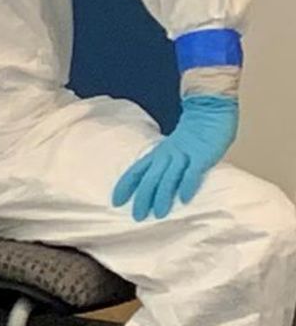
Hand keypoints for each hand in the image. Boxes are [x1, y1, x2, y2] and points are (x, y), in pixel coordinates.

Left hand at [112, 95, 238, 221]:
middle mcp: (168, 155)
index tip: (116, 202)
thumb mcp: (174, 146)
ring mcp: (185, 155)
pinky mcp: (202, 155)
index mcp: (159, 152)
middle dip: (142, 198)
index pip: (137, 170)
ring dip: (162, 196)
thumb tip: (159, 182)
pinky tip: (183, 199)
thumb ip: (166, 162)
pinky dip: (187, 185)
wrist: (210, 108)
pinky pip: (193, 172)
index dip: (125, 186)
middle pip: (150, 178)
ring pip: (168, 177)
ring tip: (158, 214)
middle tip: (137, 217)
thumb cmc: (195, 131)